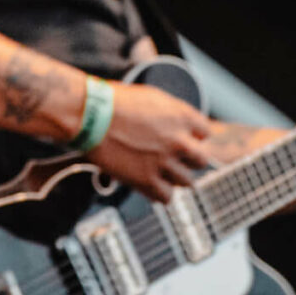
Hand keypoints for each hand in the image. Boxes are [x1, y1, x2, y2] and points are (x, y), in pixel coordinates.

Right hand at [91, 81, 213, 201]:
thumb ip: (172, 113)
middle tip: (173, 158)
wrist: (90, 116)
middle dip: (188, 160)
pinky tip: (148, 183)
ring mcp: (165, 163)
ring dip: (173, 177)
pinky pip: (167, 197)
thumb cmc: (115, 102)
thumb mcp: (152, 97)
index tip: (180, 137)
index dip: (192, 136)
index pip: (205, 133)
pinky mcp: (147, 181)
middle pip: (201, 161)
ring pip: (187, 182)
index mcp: (182, 116)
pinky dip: (158, 193)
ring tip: (157, 171)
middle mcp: (179, 141)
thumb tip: (181, 126)